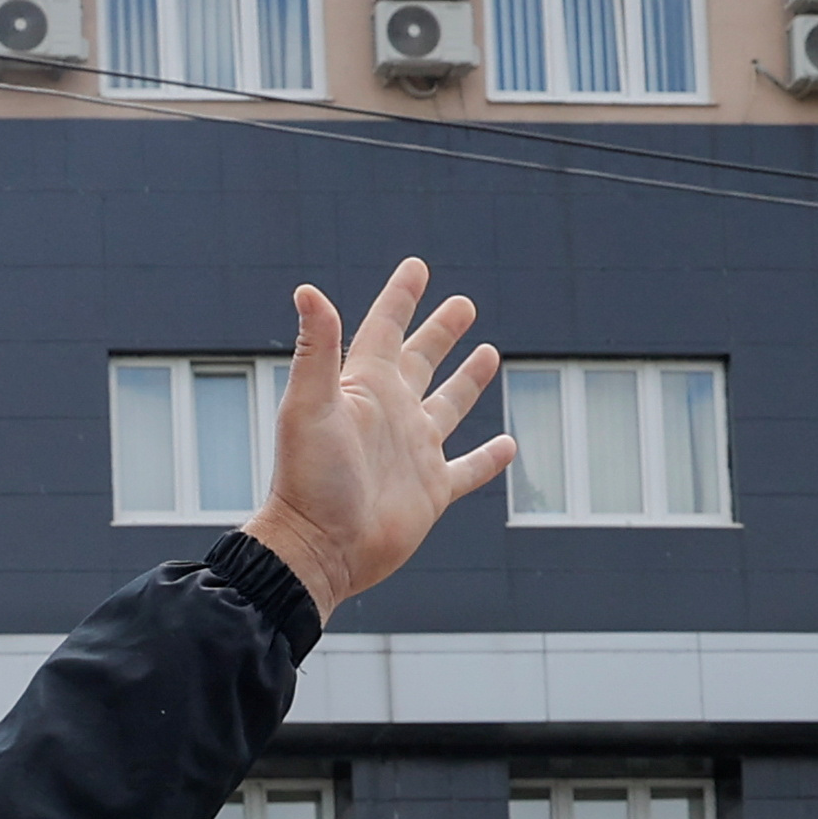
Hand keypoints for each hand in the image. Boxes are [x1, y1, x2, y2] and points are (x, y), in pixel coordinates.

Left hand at [238, 259, 510, 618]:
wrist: (319, 551)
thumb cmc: (308, 480)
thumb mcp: (311, 406)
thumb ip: (317, 348)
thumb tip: (308, 289)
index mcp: (363, 388)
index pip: (385, 329)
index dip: (401, 298)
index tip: (417, 267)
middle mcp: (390, 415)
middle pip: (422, 360)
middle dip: (441, 331)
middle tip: (463, 304)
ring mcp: (413, 453)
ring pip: (449, 406)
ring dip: (468, 381)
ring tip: (488, 353)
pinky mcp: (431, 491)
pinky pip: (468, 470)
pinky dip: (489, 459)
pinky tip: (508, 445)